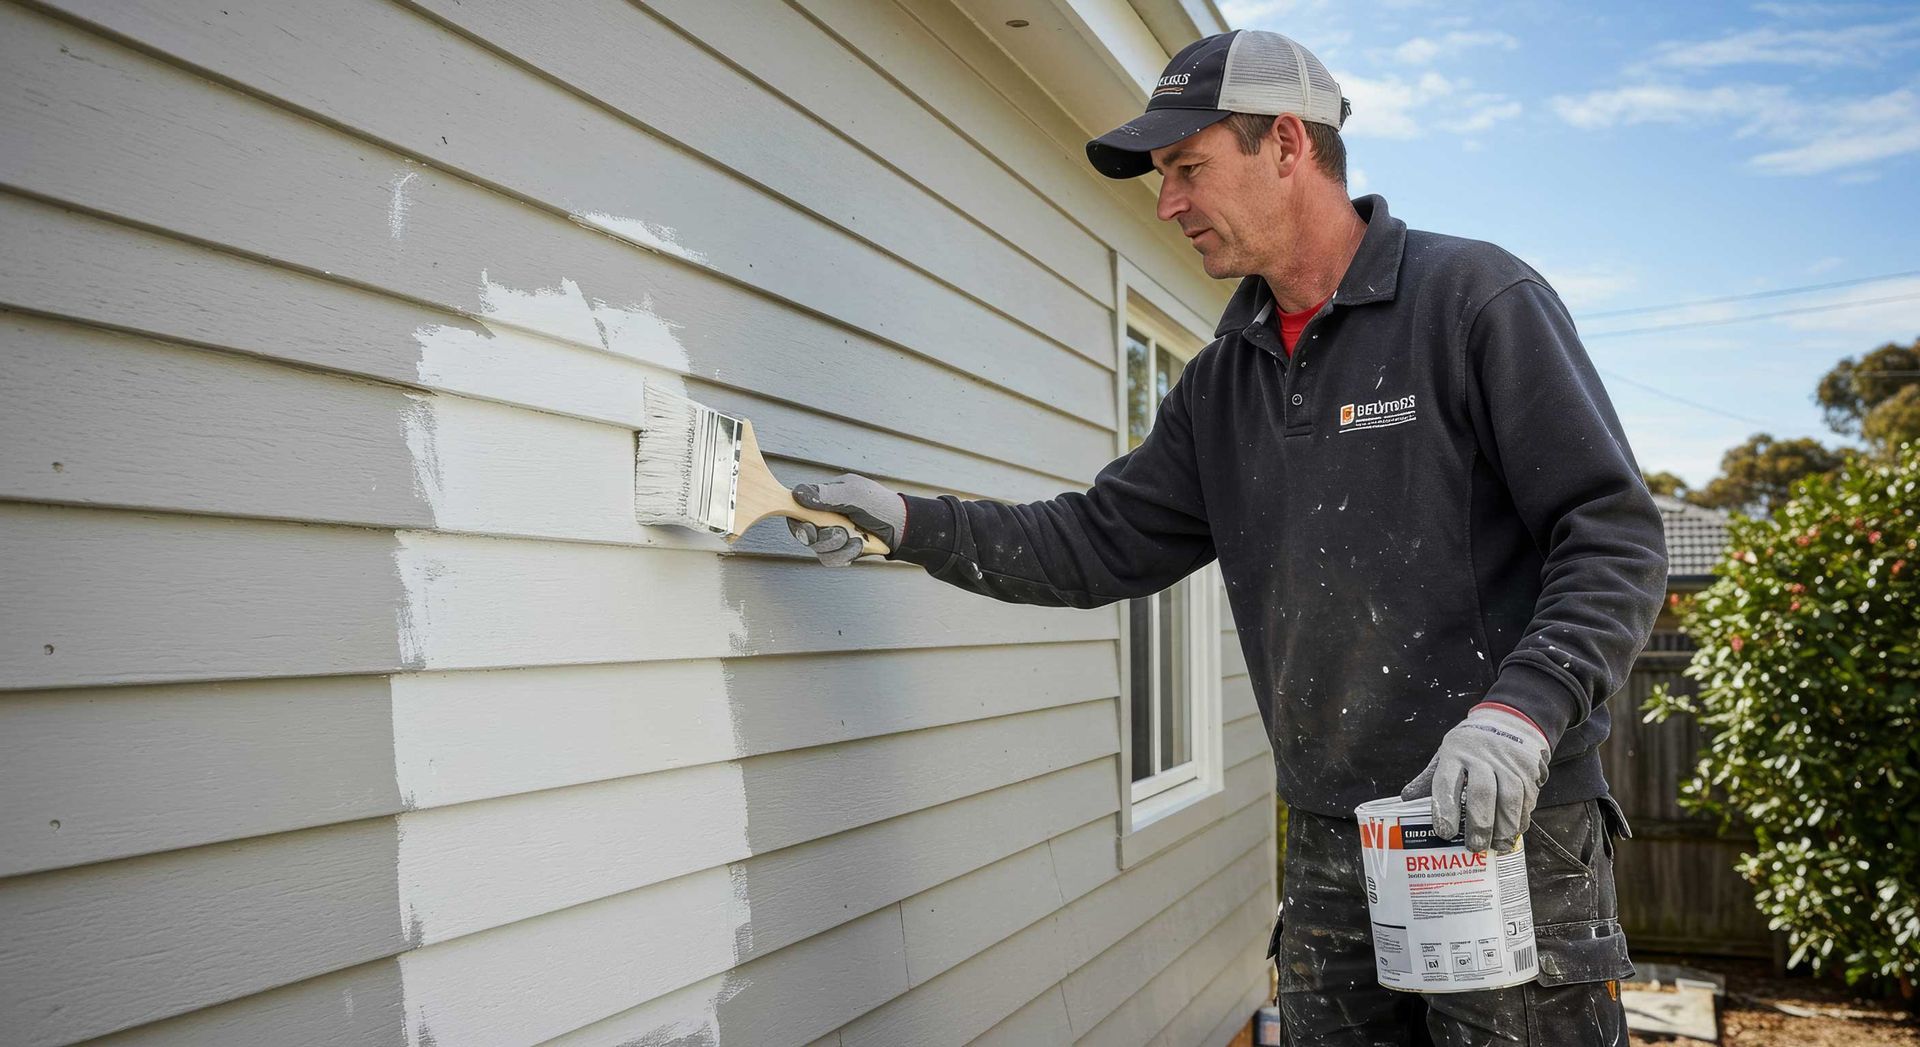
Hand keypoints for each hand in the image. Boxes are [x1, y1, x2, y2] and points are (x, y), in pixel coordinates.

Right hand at [788, 473, 906, 566]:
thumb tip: (797, 493)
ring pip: (818, 548)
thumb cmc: (881, 506)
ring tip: (857, 539)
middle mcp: (825, 516)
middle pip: (805, 532)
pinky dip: (844, 554)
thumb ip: (826, 494)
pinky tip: (859, 547)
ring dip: (837, 545)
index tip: (810, 527)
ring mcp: (832, 533)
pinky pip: (830, 558)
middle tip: (842, 532)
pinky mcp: (840, 549)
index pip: (798, 509)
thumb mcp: (855, 494)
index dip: (799, 521)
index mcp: (825, 497)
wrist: (903, 529)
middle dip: (823, 536)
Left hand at [1401, 703, 1549, 852]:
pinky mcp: (1528, 767)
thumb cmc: (1471, 746)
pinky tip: (1514, 832)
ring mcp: (1508, 760)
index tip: (1444, 833)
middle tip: (1475, 847)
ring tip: (1498, 846)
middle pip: (1481, 793)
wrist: (1509, 719)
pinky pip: (1527, 797)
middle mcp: (1481, 755)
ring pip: (1509, 797)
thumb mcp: (1447, 754)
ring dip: (1505, 826)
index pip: (1446, 782)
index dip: (1444, 809)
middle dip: (1479, 824)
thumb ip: (1429, 779)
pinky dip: (1522, 818)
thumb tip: (1406, 801)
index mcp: (1453, 753)